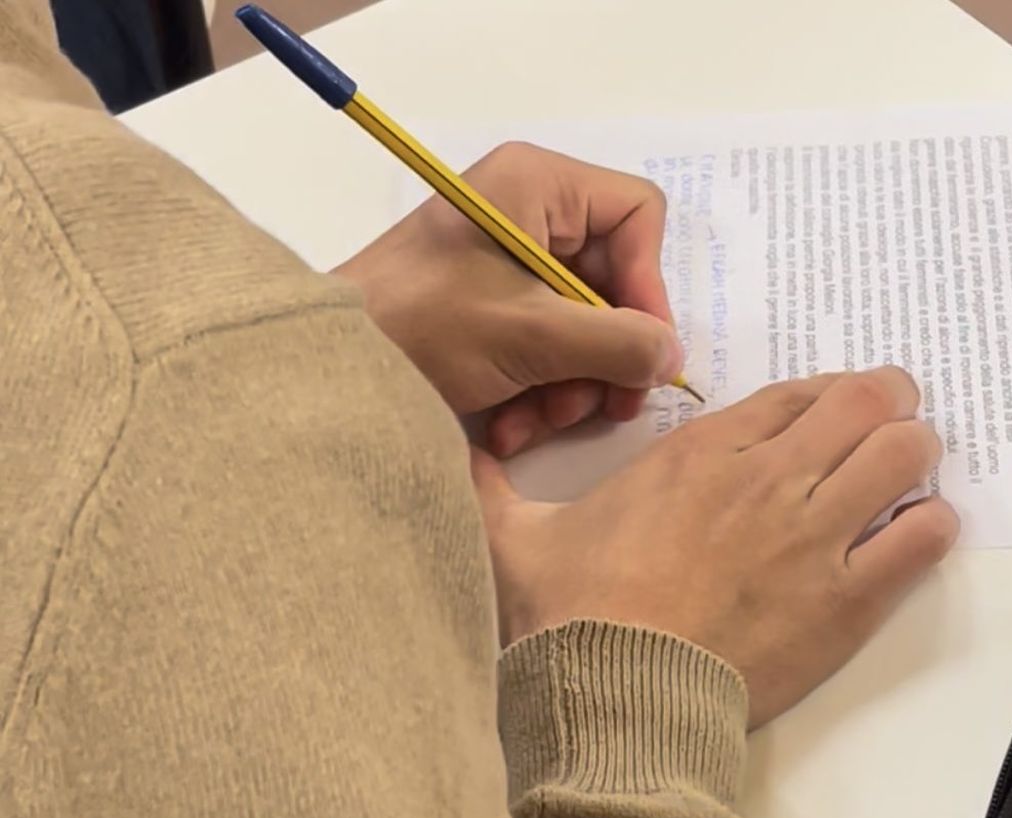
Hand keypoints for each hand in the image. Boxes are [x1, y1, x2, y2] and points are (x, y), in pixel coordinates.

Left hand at [335, 143, 682, 455]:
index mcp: (538, 187)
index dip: (648, 287)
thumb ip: (617, 343)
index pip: (636, 218)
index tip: (641, 350)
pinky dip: (537, 394)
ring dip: (570, 387)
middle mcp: (529, 216)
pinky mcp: (491, 314)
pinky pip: (545, 350)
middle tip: (607, 406)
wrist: (332, 371)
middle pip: (615, 284)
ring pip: (585, 328)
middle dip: (606, 355)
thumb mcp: (532, 335)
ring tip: (537, 420)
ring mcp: (509, 268)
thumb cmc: (423, 328)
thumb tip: (671, 359)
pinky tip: (509, 427)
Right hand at [475, 368, 957, 727]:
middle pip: (868, 402)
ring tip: (910, 477)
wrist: (615, 700)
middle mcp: (769, 477)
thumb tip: (443, 454)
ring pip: (907, 453)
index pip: (797, 391)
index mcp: (700, 453)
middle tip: (890, 427)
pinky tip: (918, 534)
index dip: (826, 396)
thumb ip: (487, 487)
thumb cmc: (569, 620)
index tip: (831, 414)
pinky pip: (924, 537)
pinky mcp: (846, 599)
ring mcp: (815, 535)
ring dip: (916, 457)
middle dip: (888, 406)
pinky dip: (931, 527)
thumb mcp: (512, 540)